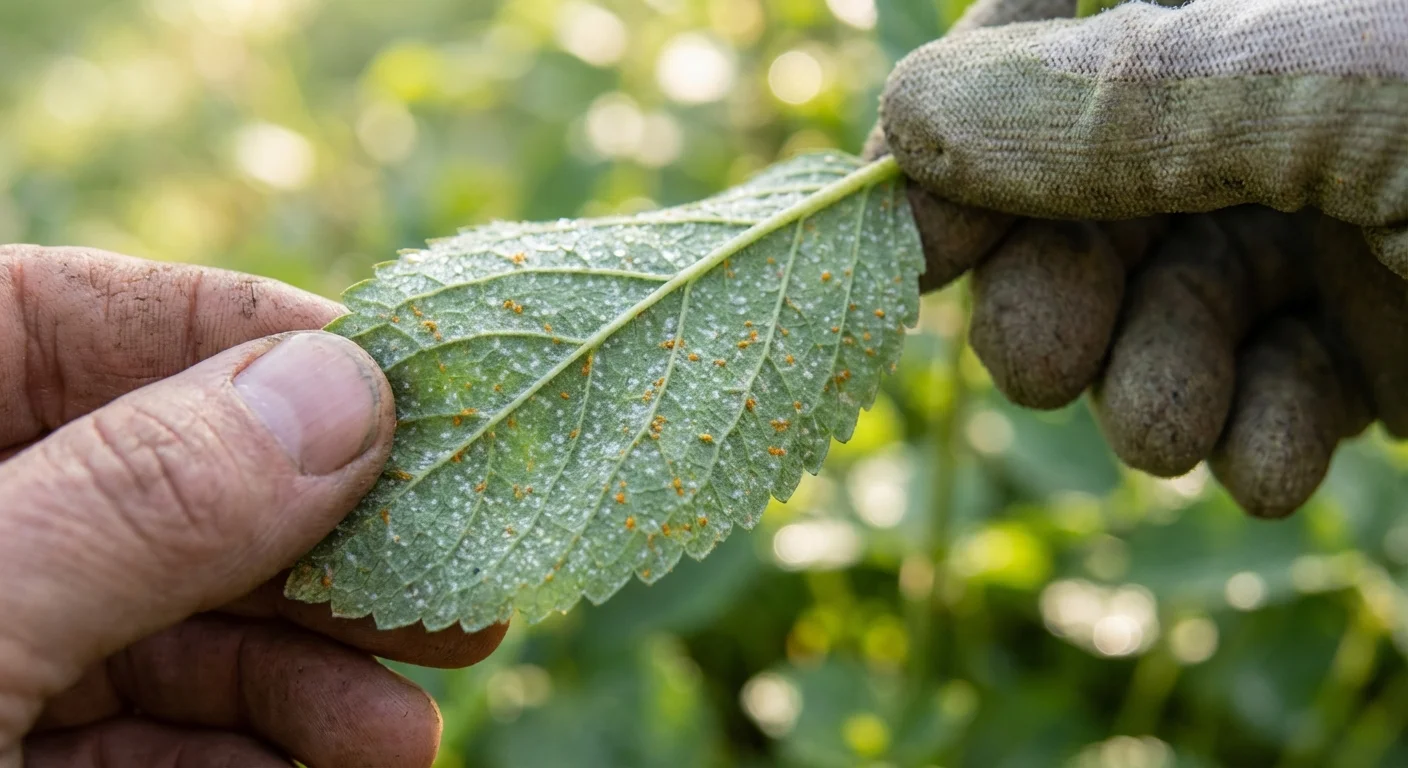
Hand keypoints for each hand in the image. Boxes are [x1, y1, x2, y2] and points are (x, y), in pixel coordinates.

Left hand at [0, 246, 505, 767]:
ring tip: (405, 718)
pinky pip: (141, 726)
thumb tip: (344, 388)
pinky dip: (249, 738)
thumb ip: (138, 496)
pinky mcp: (6, 753)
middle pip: (149, 478)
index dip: (236, 328)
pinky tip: (336, 751)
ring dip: (308, 663)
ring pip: (163, 615)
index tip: (402, 377)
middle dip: (311, 529)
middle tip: (452, 554)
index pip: (57, 314)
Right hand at [871, 0, 1407, 515]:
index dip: (962, 124)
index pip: (1055, 35)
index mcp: (1263, 9)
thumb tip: (915, 114)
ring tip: (1171, 432)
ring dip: (1145, 389)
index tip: (911, 231)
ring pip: (1160, 310)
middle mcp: (1277, 111)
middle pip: (1083, 199)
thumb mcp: (1345, 90)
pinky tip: (1273, 465)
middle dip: (1049, 295)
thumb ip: (1132, 98)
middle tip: (1043, 361)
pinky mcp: (1374, 343)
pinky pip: (1267, 394)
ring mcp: (1327, 228)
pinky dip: (1249, 443)